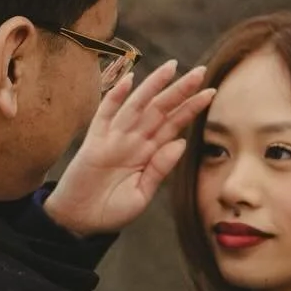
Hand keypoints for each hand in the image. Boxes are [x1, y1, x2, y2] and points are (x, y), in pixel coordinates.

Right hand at [45, 60, 214, 236]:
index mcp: (148, 153)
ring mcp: (114, 139)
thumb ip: (159, 169)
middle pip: (160, 109)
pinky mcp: (94, 143)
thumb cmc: (111, 210)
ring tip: (172, 68)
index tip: (210, 92)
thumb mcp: (142, 194)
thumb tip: (181, 142)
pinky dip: (115, 98)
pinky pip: (105, 115)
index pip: (173, 124)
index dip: (191, 108)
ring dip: (153, 86)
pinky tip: (128, 81)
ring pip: (137, 106)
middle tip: (200, 72)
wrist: (79, 222)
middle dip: (180, 91)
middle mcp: (134, 140)